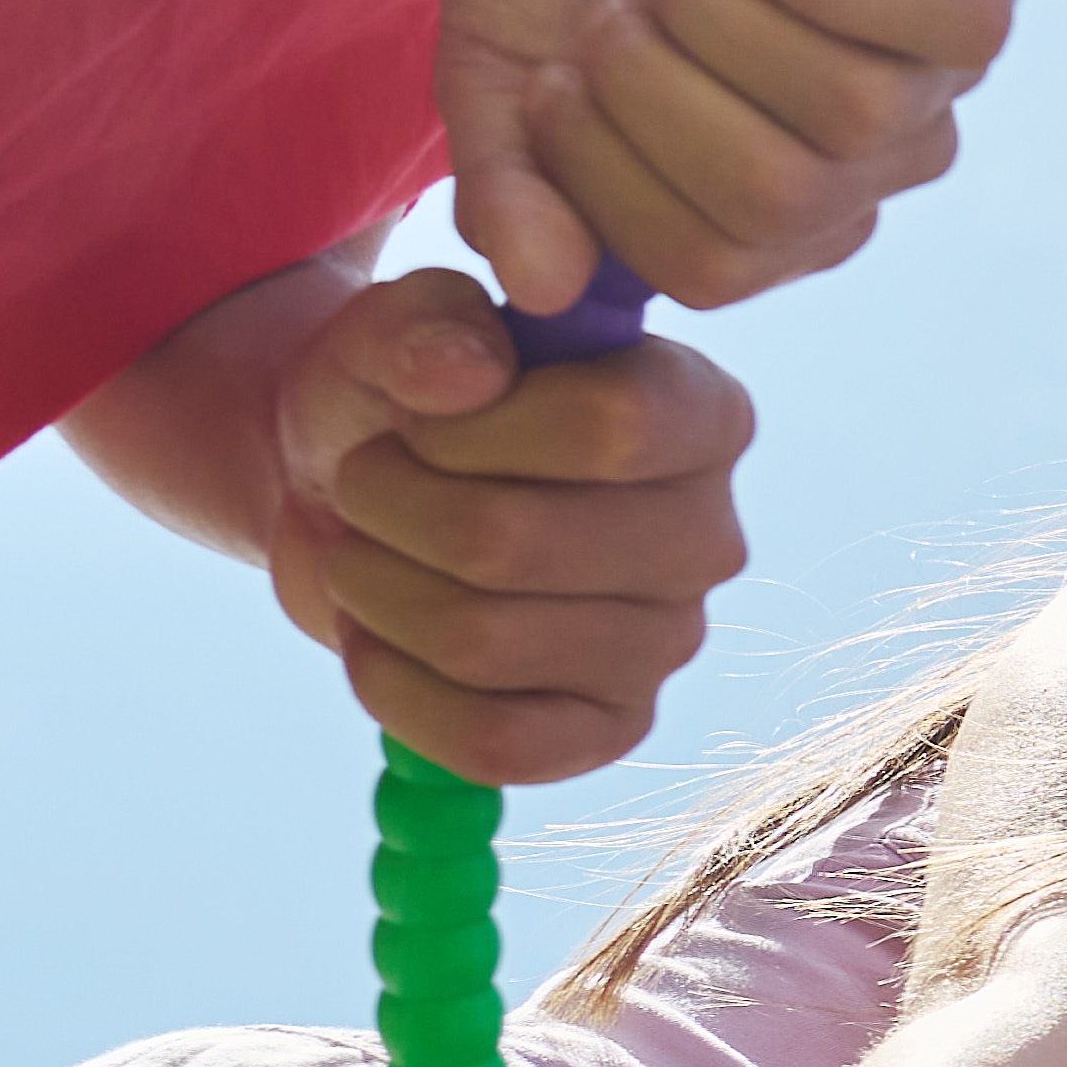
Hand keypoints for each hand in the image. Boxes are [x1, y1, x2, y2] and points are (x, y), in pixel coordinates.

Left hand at [261, 263, 751, 780]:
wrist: (359, 498)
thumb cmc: (407, 402)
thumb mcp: (397, 330)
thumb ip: (428, 323)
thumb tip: (467, 374)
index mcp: (699, 414)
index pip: (612, 427)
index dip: (473, 429)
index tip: (417, 418)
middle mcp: (706, 535)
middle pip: (517, 543)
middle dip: (391, 508)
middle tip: (363, 483)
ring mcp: (667, 644)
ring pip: (482, 642)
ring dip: (375, 591)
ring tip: (361, 554)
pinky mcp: (613, 729)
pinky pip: (493, 743)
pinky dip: (394, 691)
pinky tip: (374, 642)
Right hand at [433, 0, 1012, 317]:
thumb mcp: (499, 72)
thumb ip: (509, 187)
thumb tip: (543, 290)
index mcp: (759, 209)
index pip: (704, 270)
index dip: (607, 181)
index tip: (552, 77)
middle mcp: (857, 160)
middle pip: (779, 200)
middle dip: (659, 96)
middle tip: (612, 2)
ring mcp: (924, 67)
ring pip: (852, 117)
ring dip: (724, 23)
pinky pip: (949, 31)